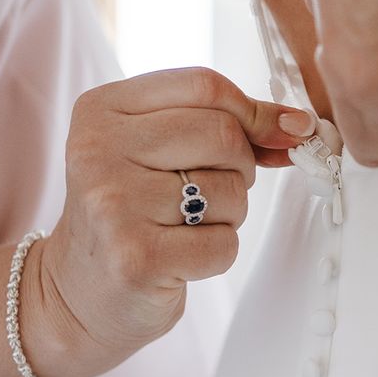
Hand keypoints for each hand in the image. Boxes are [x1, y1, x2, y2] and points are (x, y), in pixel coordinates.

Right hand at [20, 68, 313, 376]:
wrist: (78, 291)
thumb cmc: (134, 207)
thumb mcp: (162, 147)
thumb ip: (228, 122)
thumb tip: (299, 124)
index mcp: (102, 108)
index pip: (204, 86)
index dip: (252, 111)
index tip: (276, 133)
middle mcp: (97, 149)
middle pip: (223, 133)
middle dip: (241, 165)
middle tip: (214, 186)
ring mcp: (113, 204)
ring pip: (230, 190)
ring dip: (230, 212)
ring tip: (188, 222)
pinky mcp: (134, 258)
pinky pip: (224, 244)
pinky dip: (219, 251)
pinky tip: (181, 255)